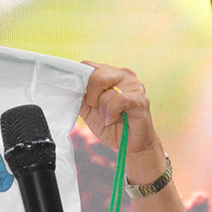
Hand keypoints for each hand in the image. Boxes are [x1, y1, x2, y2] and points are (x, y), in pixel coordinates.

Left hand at [80, 63, 166, 186]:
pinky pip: (118, 100)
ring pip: (107, 90)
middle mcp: (123, 75)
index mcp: (110, 74)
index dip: (81, 81)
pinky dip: (112, 113)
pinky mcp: (140, 98)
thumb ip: (81, 98)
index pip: (89, 65)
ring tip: (109, 118)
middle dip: (92, 97)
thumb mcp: (89, 112)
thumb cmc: (112, 127)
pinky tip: (113, 119)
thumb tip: (70, 88)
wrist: (130, 145)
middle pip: (96, 76)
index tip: (82, 98)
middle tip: (97, 110)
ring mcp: (134, 85)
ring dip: (103, 109)